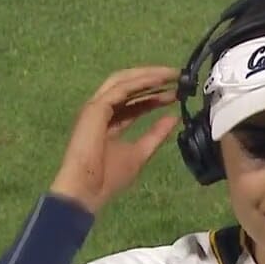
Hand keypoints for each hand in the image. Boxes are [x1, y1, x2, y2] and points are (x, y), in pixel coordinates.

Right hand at [50, 66, 179, 213]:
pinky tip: (158, 80)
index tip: (176, 92)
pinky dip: (140, 82)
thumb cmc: (108, 177)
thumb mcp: (140, 152)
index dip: (155, 95)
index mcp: (110, 121)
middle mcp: (102, 110)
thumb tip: (173, 117)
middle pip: (127, 85)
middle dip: (151, 78)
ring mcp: (96, 107)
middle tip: (177, 75)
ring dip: (147, 75)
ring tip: (171, 73)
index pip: (134, 102)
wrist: (87, 190)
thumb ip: (156, 134)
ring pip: (123, 81)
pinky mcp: (95, 108)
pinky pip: (120, 89)